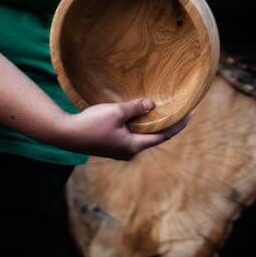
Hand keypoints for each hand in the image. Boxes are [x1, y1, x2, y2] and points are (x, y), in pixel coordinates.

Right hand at [54, 99, 189, 159]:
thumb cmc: (92, 123)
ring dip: (150, 125)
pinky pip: (130, 135)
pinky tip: (139, 116)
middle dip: (165, 124)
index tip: (190, 115)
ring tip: (161, 111)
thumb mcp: (117, 112)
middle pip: (153, 137)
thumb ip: (136, 108)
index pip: (162, 136)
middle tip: (177, 110)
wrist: (66, 134)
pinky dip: (138, 126)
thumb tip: (152, 105)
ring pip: (141, 136)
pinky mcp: (110, 146)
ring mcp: (119, 150)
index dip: (177, 125)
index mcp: (133, 146)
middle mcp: (128, 151)